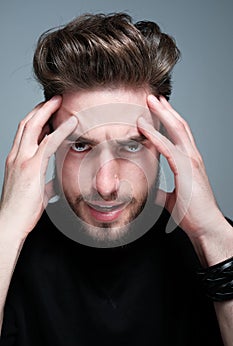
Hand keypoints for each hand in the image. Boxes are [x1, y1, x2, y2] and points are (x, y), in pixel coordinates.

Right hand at [0, 96, 76, 237]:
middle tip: (55, 98)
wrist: (10, 224)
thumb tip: (53, 184)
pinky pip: (48, 143)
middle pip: (27, 123)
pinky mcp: (31, 168)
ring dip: (48, 111)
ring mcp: (22, 160)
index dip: (37, 118)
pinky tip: (72, 122)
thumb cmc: (22, 210)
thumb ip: (44, 184)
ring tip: (61, 101)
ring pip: (33, 126)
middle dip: (41, 108)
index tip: (49, 111)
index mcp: (16, 159)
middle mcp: (16, 155)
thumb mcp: (35, 193)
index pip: (25, 132)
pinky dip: (61, 130)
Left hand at [137, 95, 223, 239]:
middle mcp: (192, 157)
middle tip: (152, 96)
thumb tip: (152, 191)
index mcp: (189, 162)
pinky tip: (142, 125)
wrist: (205, 226)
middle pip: (179, 125)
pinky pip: (167, 147)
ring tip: (150, 100)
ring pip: (177, 129)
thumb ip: (161, 192)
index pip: (178, 134)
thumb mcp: (171, 199)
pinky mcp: (186, 169)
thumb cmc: (192, 213)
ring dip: (162, 113)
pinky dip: (154, 134)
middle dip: (165, 109)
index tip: (156, 109)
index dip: (168, 119)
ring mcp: (191, 161)